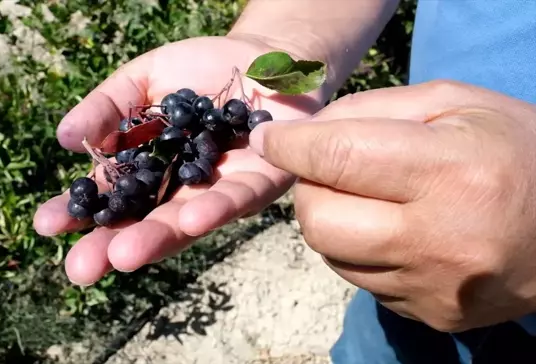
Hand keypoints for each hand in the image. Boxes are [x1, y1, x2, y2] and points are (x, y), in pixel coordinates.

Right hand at [33, 36, 324, 284]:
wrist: (260, 55)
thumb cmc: (197, 69)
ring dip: (157, 238)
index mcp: (147, 168)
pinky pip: (238, 198)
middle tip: (81, 269)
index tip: (46, 224)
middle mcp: (179, 188)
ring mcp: (218, 189)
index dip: (78, 211)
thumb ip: (106, 107)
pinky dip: (215, 208)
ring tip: (125, 254)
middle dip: (111, 245)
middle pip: (143, 222)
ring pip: (186, 220)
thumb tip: (65, 139)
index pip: (108, 195)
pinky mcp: (261, 181)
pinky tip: (191, 220)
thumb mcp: (141, 81)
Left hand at [249, 80, 535, 331]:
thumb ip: (374, 110)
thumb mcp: (456, 104)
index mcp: (450, 173)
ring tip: (367, 199)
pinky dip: (360, 250)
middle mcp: (438, 240)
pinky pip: (362, 279)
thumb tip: (305, 135)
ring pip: (332, 254)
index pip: (338, 159)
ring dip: (331, 220)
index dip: (291, 147)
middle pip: (319, 220)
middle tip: (330, 170)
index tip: (270, 140)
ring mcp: (432, 288)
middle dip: (308, 189)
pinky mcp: (431, 315)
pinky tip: (394, 231)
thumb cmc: (518, 151)